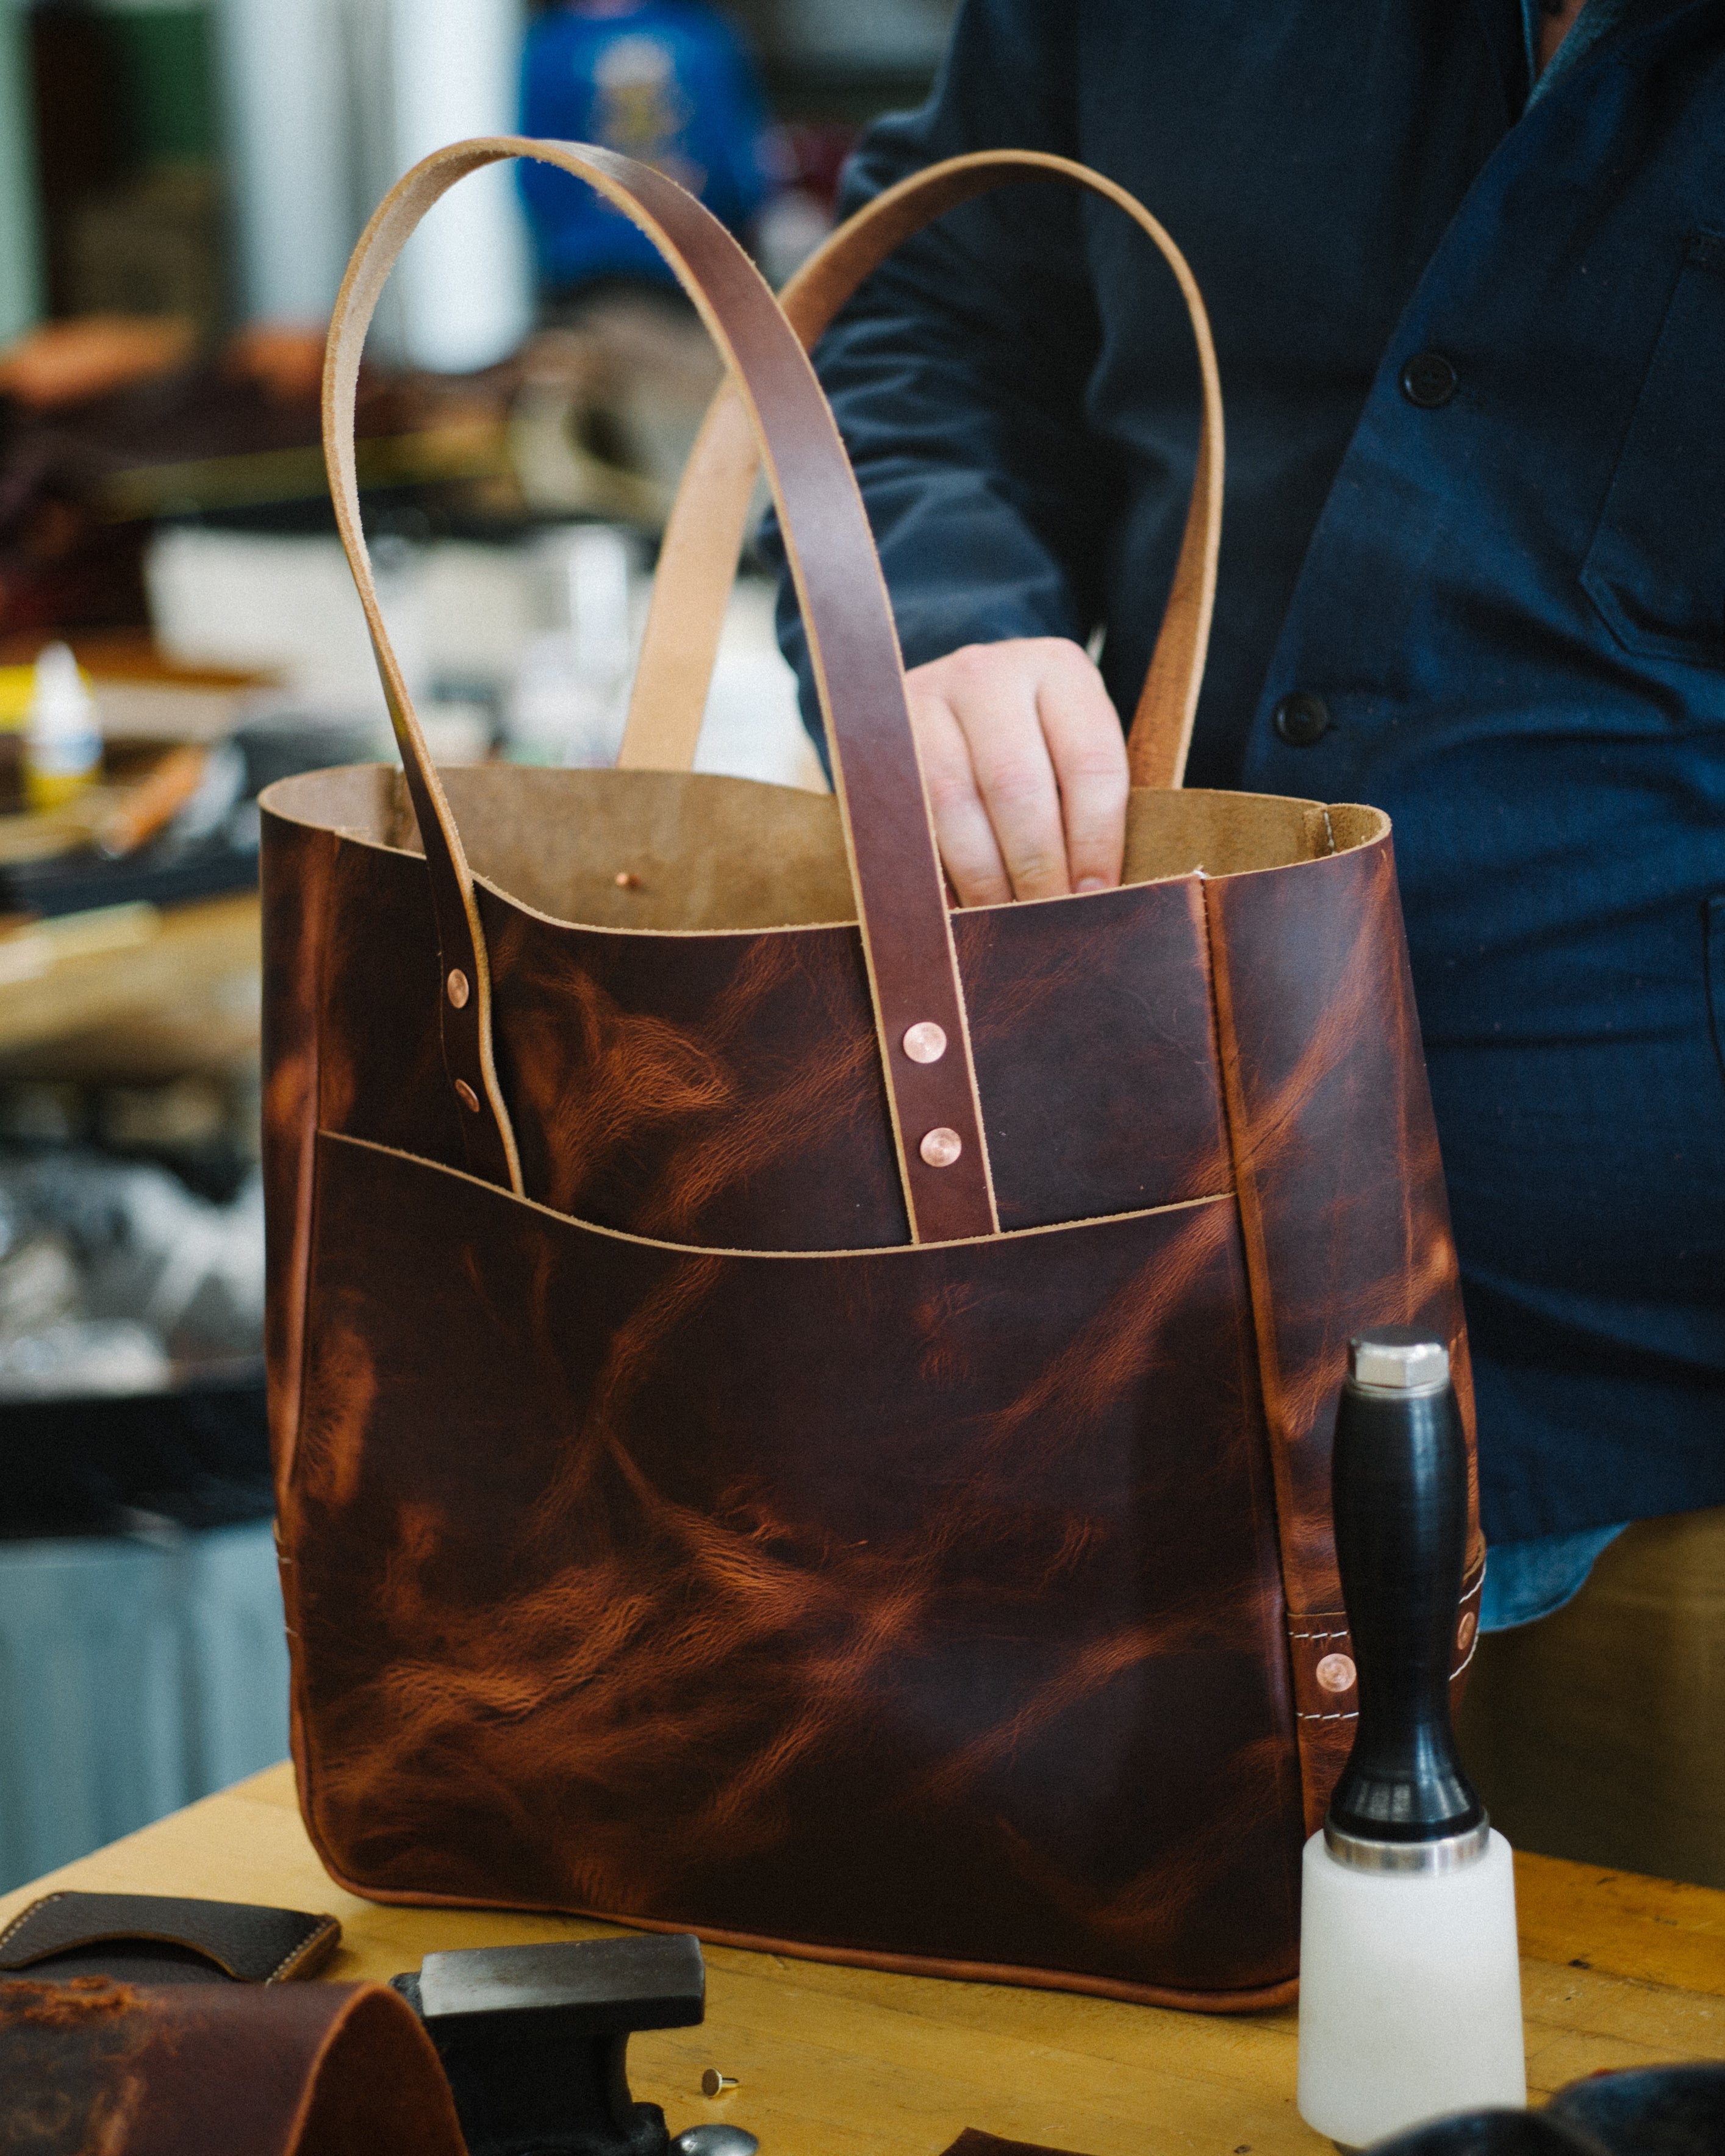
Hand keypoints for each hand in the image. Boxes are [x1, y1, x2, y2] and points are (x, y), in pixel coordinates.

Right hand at [903, 637, 1127, 906]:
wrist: (959, 692)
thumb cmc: (1035, 737)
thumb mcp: (1071, 744)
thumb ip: (1089, 800)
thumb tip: (1098, 895)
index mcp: (1060, 669)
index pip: (1089, 763)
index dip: (1096, 840)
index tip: (1097, 896)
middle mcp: (989, 674)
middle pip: (1016, 785)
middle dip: (1035, 867)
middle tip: (1048, 921)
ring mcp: (926, 699)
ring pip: (952, 804)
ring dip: (981, 878)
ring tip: (1003, 921)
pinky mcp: (880, 735)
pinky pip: (907, 818)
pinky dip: (933, 872)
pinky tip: (956, 907)